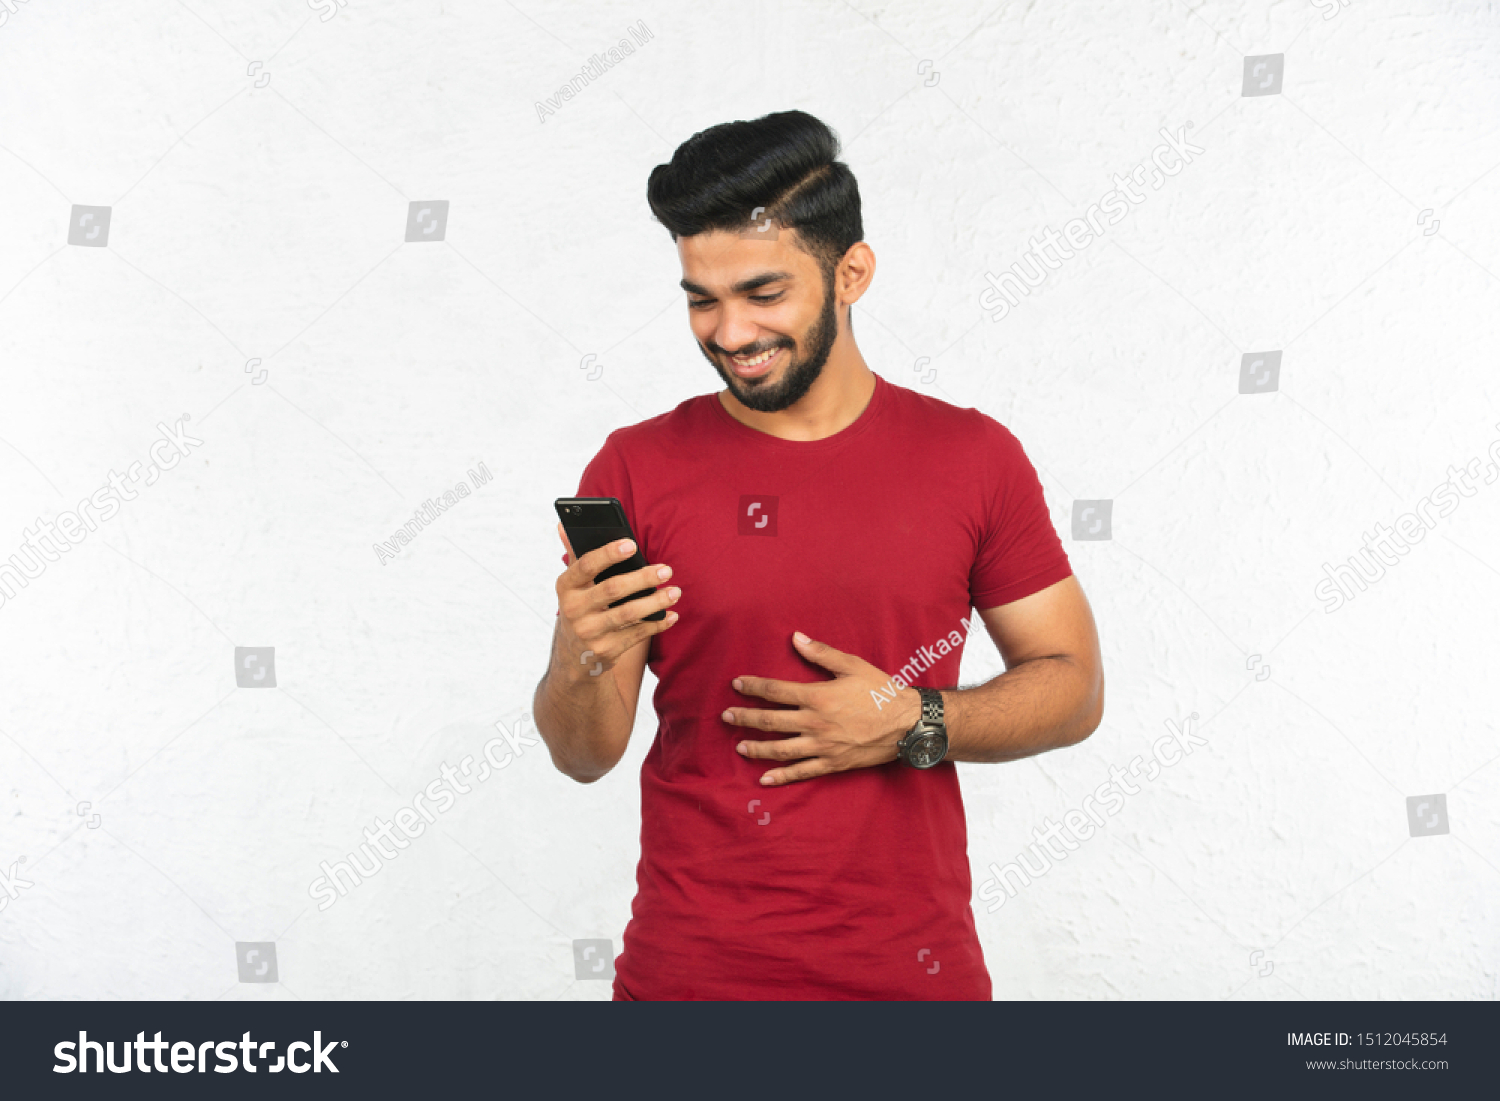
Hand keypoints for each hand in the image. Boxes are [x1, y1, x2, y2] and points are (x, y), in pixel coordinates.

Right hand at [555, 525, 679, 679]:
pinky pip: (636, 635)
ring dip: (655, 602)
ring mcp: (589, 632)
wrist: (574, 655)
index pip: (586, 565)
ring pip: (628, 614)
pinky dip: (656, 624)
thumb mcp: (573, 584)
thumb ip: (575, 554)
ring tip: (675, 592)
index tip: (632, 544)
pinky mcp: (605, 650)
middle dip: (643, 578)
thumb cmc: (581, 606)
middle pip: (613, 589)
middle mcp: (573, 610)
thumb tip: (564, 524)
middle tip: (667, 570)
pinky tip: (671, 615)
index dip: (609, 554)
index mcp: (565, 586)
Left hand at [724, 631, 922, 784]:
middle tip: (726, 716)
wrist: (908, 724)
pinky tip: (764, 779)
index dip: (753, 687)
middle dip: (745, 718)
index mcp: (817, 696)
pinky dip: (781, 777)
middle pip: (771, 721)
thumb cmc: (881, 691)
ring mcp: (822, 746)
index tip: (737, 685)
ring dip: (757, 748)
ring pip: (780, 749)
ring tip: (739, 746)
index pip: (775, 690)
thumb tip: (796, 638)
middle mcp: (815, 723)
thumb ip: (821, 653)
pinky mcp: (832, 763)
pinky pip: (801, 772)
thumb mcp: (852, 666)